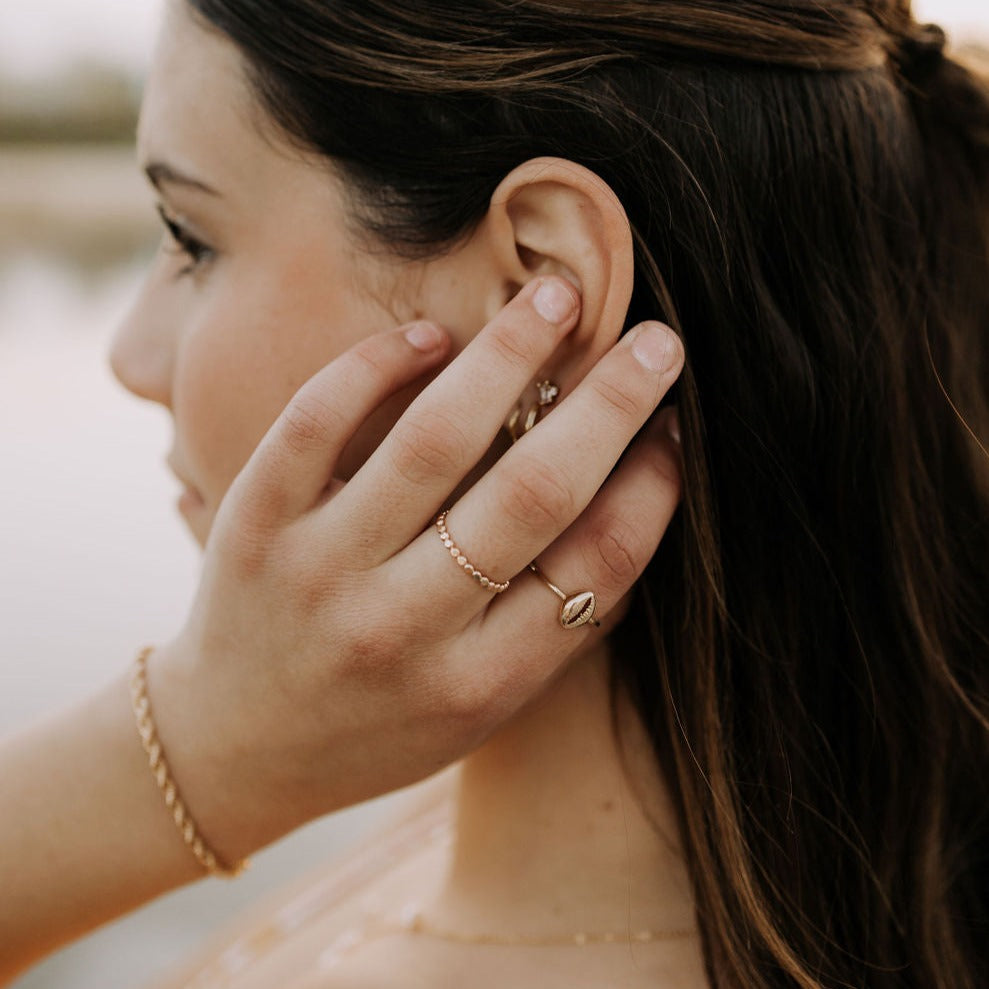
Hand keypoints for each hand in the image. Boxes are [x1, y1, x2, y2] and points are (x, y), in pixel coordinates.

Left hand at [151, 276, 683, 861]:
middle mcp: (403, 630)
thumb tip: (636, 499)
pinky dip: (379, 363)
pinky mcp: (254, 525)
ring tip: (558, 296)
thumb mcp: (481, 706)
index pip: (596, 566)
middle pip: (531, 493)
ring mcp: (322, 573)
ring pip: (433, 440)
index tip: (677, 428)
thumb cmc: (379, 725)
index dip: (654, 487)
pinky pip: (317, 420)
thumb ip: (555, 624)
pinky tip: (433, 334)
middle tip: (658, 341)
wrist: (236, 749)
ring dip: (507, 354)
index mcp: (479, 683)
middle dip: (610, 404)